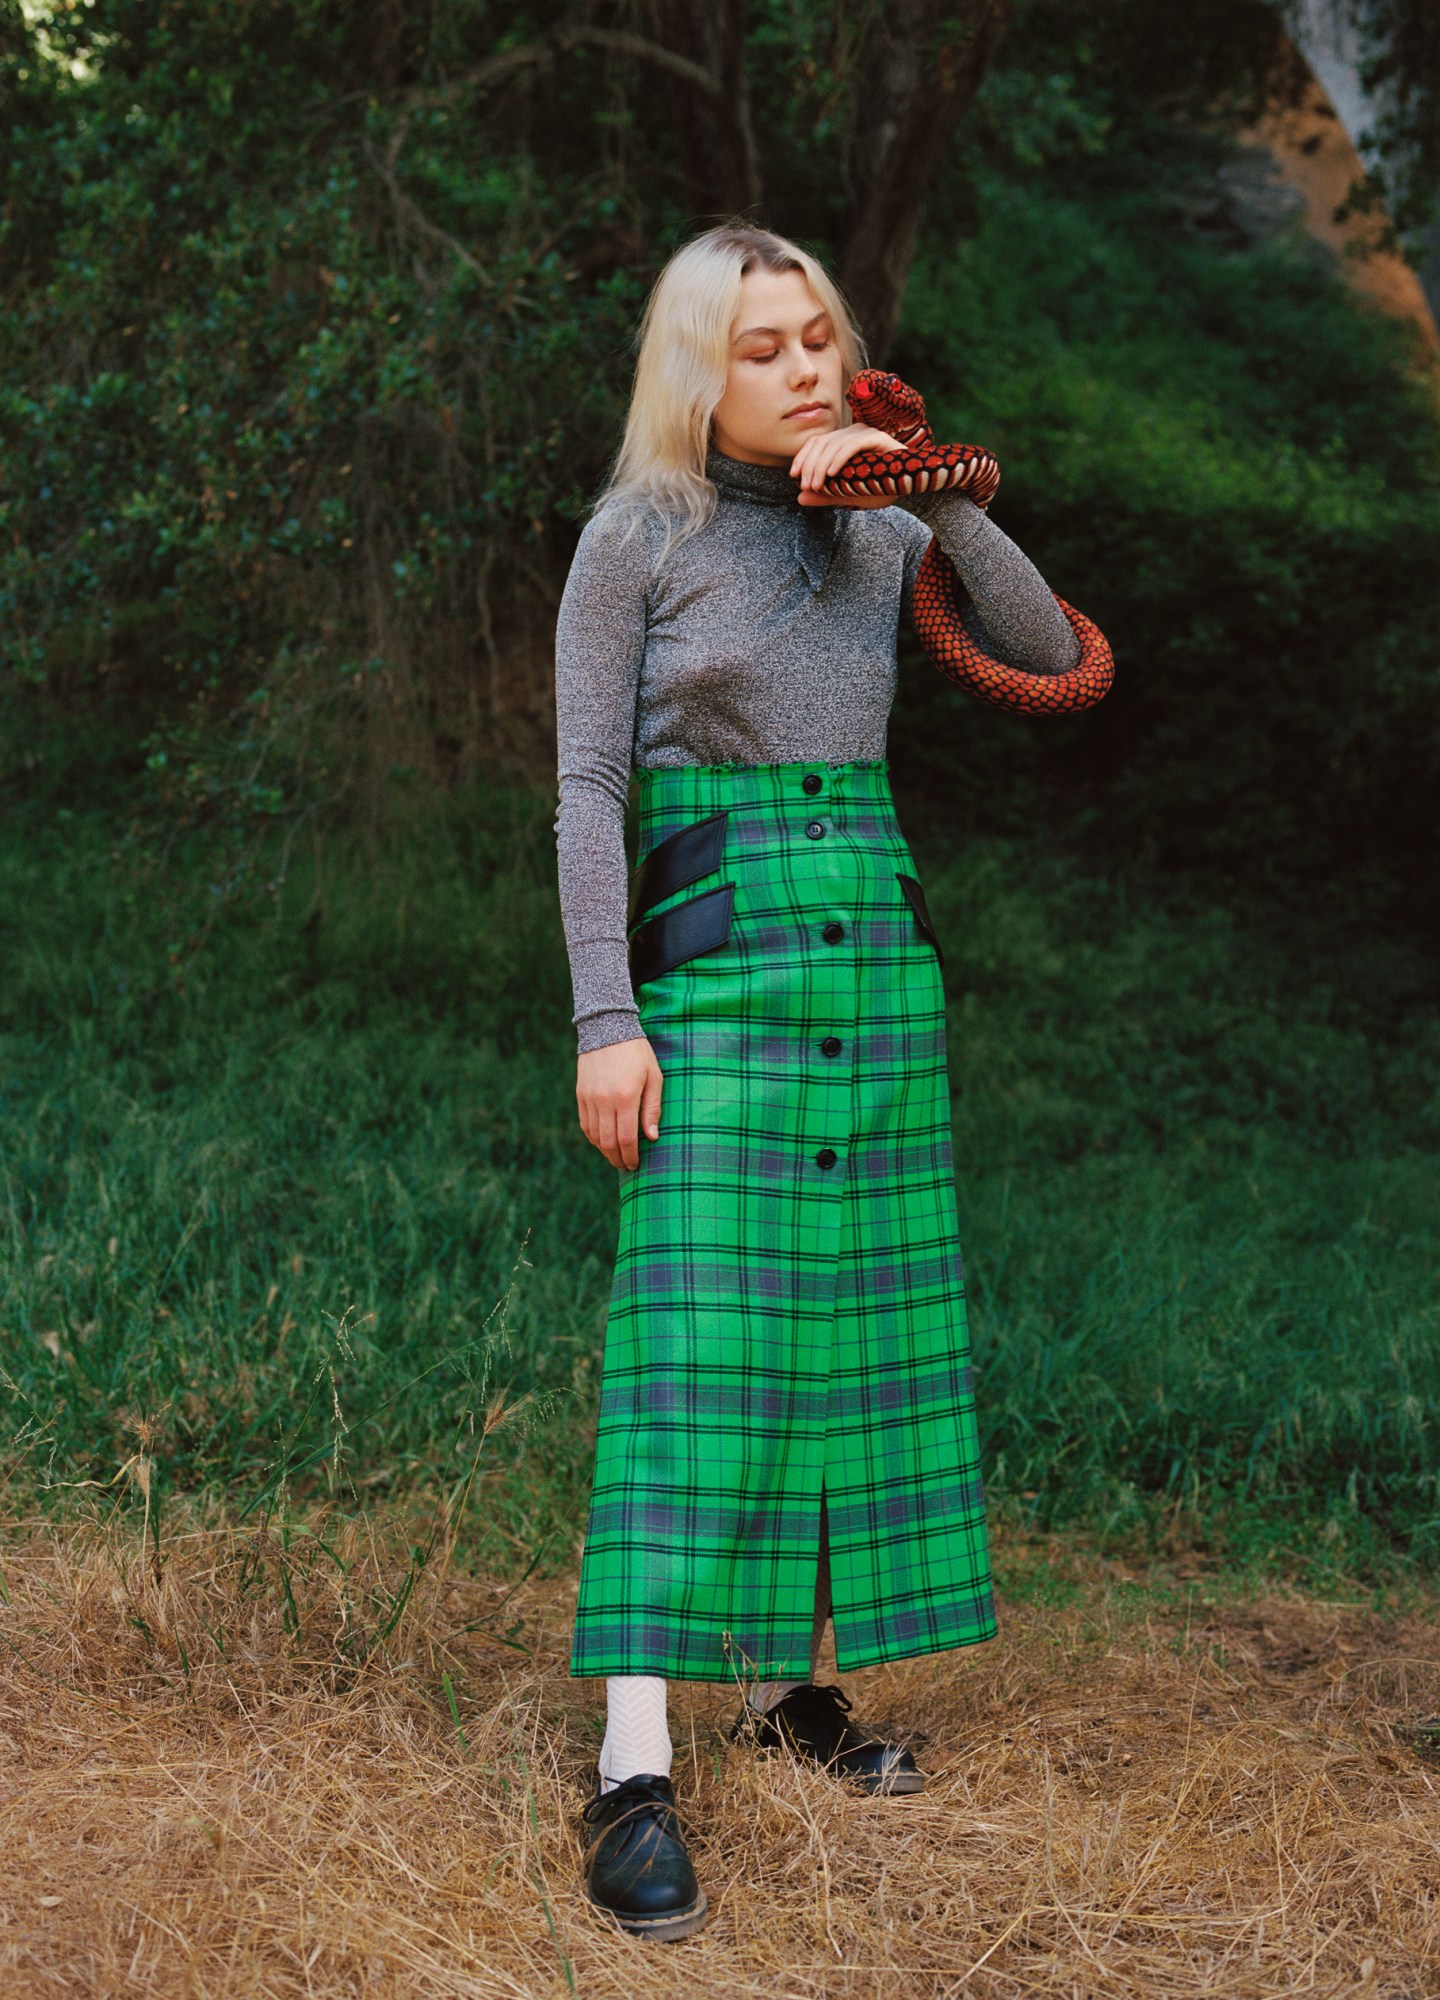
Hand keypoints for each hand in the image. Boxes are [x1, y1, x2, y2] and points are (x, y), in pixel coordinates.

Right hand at [576, 1037, 663, 1170]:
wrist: (607, 1027)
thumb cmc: (637, 1052)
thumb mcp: (654, 1076)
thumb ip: (652, 1108)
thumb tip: (652, 1137)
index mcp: (625, 1097)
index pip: (627, 1138)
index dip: (631, 1156)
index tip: (635, 1165)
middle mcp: (604, 1101)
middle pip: (608, 1142)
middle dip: (618, 1159)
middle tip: (626, 1166)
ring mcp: (589, 1098)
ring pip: (594, 1136)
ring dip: (605, 1151)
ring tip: (616, 1157)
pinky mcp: (580, 1094)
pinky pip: (585, 1124)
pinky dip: (593, 1137)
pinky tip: (602, 1142)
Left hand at [791, 423, 903, 508]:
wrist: (910, 488)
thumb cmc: (880, 489)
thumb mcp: (847, 495)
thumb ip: (825, 496)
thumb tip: (799, 498)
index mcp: (844, 441)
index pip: (816, 442)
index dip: (802, 457)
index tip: (793, 475)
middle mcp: (853, 432)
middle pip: (821, 442)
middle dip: (809, 465)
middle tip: (805, 486)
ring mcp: (866, 433)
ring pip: (833, 444)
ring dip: (820, 465)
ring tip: (816, 485)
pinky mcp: (878, 438)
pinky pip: (851, 445)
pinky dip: (838, 459)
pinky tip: (831, 474)